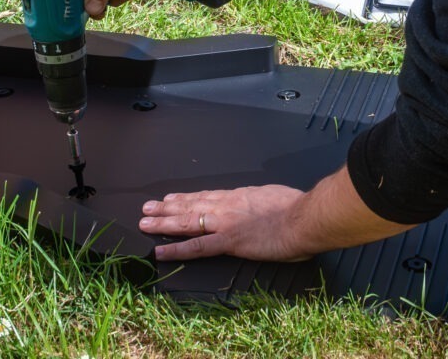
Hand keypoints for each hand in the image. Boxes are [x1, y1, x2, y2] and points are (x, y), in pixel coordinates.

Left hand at [138, 185, 315, 261]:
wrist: (304, 218)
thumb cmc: (297, 208)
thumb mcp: (274, 197)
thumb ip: (262, 202)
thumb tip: (263, 206)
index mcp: (239, 196)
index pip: (206, 196)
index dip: (186, 198)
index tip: (171, 198)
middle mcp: (227, 206)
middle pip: (190, 205)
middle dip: (166, 208)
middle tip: (147, 208)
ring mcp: (225, 223)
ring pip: (187, 221)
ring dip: (163, 222)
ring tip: (144, 223)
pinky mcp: (229, 241)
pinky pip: (197, 247)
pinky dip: (176, 248)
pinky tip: (160, 250)